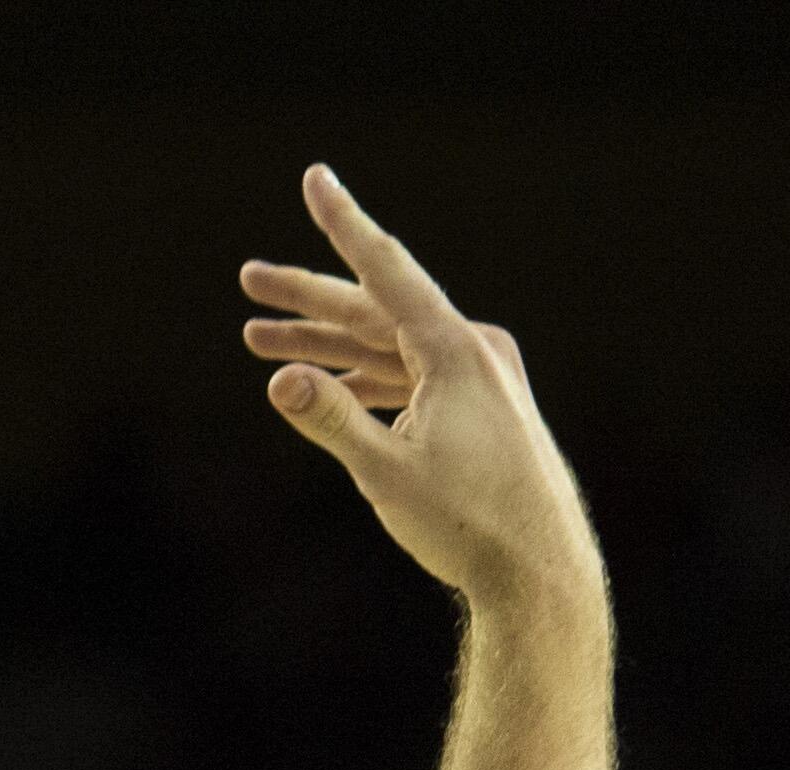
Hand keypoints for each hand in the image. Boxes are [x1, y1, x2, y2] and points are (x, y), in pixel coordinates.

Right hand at [239, 167, 599, 619]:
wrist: (539, 570)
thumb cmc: (469, 524)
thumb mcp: (387, 475)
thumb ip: (332, 421)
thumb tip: (281, 382)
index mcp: (456, 351)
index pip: (385, 271)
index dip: (342, 224)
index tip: (315, 178)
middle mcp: (473, 351)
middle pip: (376, 308)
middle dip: (308, 299)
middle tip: (250, 280)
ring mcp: (480, 378)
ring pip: (388, 345)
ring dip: (326, 344)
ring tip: (260, 340)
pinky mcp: (479, 409)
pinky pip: (408, 376)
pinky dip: (363, 377)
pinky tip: (321, 382)